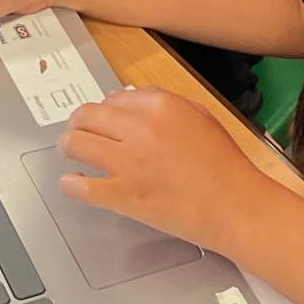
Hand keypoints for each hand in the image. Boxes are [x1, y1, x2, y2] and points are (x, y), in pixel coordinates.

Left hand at [58, 88, 268, 254]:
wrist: (234, 206)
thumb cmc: (225, 163)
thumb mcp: (200, 117)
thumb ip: (164, 105)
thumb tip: (127, 103)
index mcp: (161, 105)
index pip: (114, 98)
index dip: (106, 109)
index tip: (104, 119)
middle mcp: (139, 129)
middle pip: (87, 115)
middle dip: (78, 123)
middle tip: (77, 132)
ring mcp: (128, 164)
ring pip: (76, 144)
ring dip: (69, 145)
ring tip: (70, 151)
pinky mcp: (123, 196)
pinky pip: (82, 187)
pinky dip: (72, 184)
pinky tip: (72, 182)